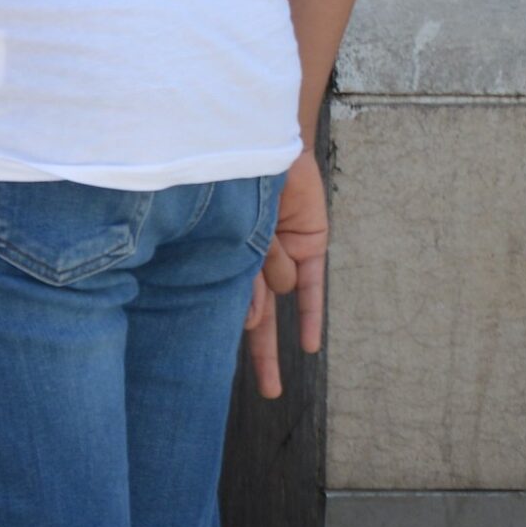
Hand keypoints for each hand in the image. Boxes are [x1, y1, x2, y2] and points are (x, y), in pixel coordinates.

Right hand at [245, 148, 328, 397]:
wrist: (262, 134)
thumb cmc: (230, 175)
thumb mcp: (231, 225)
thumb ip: (246, 269)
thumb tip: (257, 319)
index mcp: (221, 250)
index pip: (222, 298)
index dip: (223, 328)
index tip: (213, 362)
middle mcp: (250, 256)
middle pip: (256, 314)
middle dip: (262, 354)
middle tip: (269, 392)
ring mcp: (281, 252)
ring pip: (281, 286)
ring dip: (275, 268)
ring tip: (267, 231)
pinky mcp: (309, 244)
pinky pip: (312, 287)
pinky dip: (310, 314)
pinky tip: (308, 347)